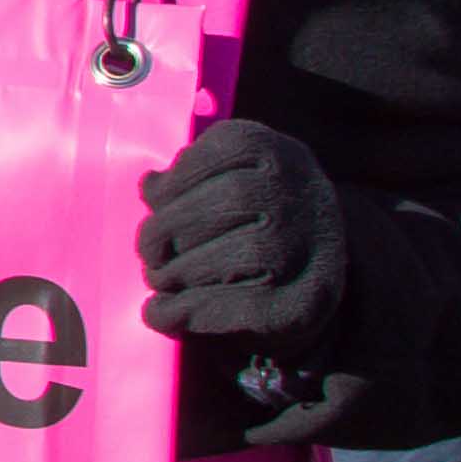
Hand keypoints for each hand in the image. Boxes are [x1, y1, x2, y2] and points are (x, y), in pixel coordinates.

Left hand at [136, 118, 345, 356]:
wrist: (309, 278)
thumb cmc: (249, 220)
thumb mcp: (228, 182)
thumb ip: (189, 180)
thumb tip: (151, 186)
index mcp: (280, 154)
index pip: (227, 147)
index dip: (180, 178)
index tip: (156, 201)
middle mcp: (305, 197)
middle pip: (230, 200)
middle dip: (170, 229)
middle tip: (149, 253)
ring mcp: (311, 250)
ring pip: (242, 252)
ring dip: (180, 272)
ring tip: (159, 279)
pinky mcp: (304, 303)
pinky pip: (242, 305)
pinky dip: (189, 312)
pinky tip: (162, 314)